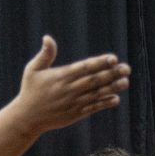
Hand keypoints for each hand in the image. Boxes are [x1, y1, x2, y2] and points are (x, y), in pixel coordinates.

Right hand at [13, 36, 131, 133]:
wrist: (27, 118)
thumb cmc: (30, 91)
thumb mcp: (32, 70)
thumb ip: (44, 55)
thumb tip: (47, 38)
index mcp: (61, 77)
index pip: (84, 68)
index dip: (99, 63)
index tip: (113, 59)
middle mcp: (69, 90)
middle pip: (94, 80)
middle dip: (111, 74)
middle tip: (127, 68)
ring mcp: (73, 103)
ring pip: (96, 94)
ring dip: (112, 88)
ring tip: (126, 82)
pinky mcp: (75, 114)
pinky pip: (92, 108)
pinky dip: (104, 104)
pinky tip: (116, 99)